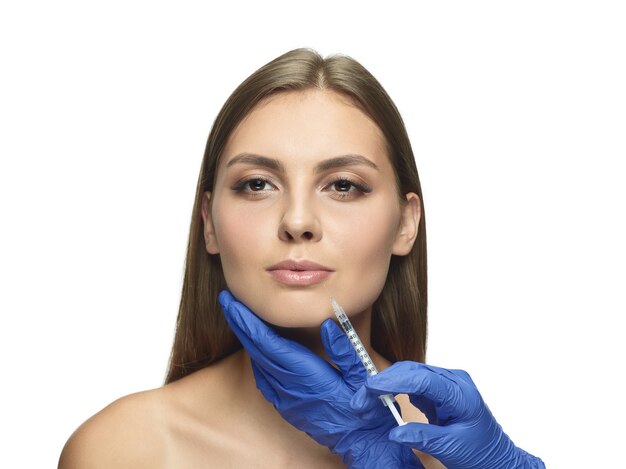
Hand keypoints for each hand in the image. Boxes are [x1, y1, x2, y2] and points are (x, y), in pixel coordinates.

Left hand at [218, 290, 421, 468]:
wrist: (361, 442)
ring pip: (258, 364)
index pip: (270, 344)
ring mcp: (286, 399)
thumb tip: (327, 324)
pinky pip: (264, 379)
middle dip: (240, 323)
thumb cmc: (365, 407)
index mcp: (307, 375)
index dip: (250, 322)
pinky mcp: (287, 407)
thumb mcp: (363, 375)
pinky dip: (255, 359)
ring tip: (238, 317)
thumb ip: (345, 349)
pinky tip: (254, 347)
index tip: (235, 303)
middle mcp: (291, 387)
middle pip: (257, 350)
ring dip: (246, 338)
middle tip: (227, 300)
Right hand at [351, 361, 544, 468]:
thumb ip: (422, 437)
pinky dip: (397, 390)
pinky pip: (414, 383)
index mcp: (460, 393)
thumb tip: (395, 432)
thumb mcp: (450, 448)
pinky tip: (385, 400)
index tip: (370, 387)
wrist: (497, 457)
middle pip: (413, 370)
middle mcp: (454, 381)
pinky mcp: (440, 390)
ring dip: (388, 384)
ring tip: (368, 398)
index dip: (393, 380)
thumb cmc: (481, 452)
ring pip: (411, 374)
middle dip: (385, 381)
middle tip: (362, 397)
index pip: (422, 378)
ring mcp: (447, 383)